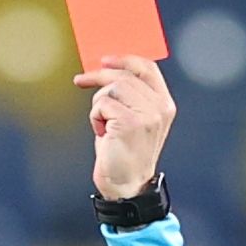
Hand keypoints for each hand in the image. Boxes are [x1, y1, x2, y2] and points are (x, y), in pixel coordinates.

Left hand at [82, 54, 174, 200]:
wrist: (125, 186)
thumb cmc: (124, 153)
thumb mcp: (133, 119)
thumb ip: (130, 96)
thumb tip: (107, 70)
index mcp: (164, 104)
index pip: (148, 68)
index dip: (125, 60)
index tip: (104, 60)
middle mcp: (159, 108)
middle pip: (124, 75)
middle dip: (98, 77)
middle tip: (81, 80)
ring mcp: (147, 115)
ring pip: (111, 88)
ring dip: (98, 105)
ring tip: (103, 125)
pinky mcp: (129, 123)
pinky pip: (102, 104)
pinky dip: (95, 117)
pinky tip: (102, 133)